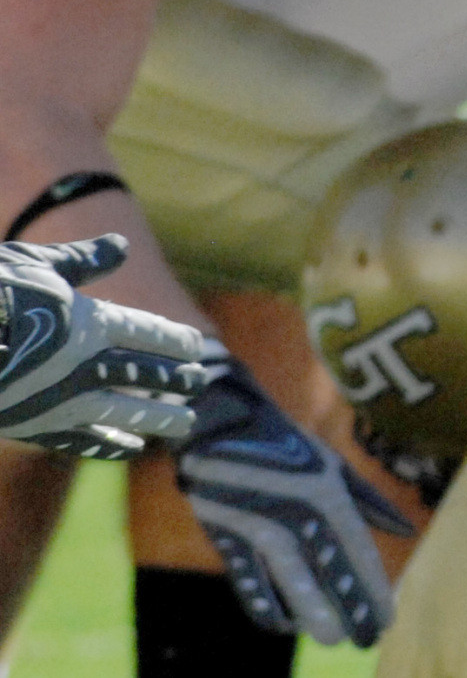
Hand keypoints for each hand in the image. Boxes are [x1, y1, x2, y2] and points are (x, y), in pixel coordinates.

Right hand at [0, 234, 205, 457]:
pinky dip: (109, 444)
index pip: (146, 333)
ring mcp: (59, 402)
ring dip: (155, 419)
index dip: (173, 340)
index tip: (197, 347)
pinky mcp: (34, 427)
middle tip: (201, 386)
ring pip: (121, 413)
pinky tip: (130, 448)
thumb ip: (83, 260)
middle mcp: (83, 367)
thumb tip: (121, 248)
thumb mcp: (40, 265)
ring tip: (184, 427)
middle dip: (173, 381)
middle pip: (142, 375)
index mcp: (89, 324)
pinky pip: (81, 440)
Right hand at [177, 356, 411, 646]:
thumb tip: (407, 533)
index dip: (373, 591)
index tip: (386, 622)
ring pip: (291, 585)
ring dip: (312, 616)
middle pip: (328, 574)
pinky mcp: (228, 535)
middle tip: (364, 638)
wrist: (224, 424)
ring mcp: (260, 525)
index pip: (357, 553)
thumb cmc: (289, 446)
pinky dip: (267, 606)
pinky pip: (251, 582)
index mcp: (327, 491)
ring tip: (330, 636)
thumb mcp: (333, 466)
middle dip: (348, 611)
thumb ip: (370, 502)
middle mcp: (297, 511)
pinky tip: (283, 622)